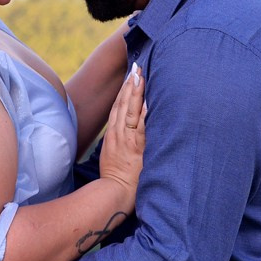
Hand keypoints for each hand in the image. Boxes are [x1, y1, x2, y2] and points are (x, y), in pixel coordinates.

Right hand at [99, 63, 146, 204]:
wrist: (114, 193)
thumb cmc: (116, 179)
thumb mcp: (113, 156)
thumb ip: (119, 143)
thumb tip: (125, 135)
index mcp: (113, 135)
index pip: (118, 108)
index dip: (123, 91)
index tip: (129, 76)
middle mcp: (119, 134)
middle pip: (123, 104)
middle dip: (130, 84)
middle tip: (136, 67)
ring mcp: (127, 140)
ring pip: (130, 111)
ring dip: (135, 92)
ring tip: (140, 75)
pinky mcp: (136, 147)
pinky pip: (140, 127)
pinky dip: (143, 113)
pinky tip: (148, 100)